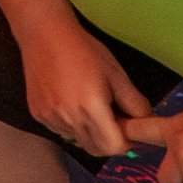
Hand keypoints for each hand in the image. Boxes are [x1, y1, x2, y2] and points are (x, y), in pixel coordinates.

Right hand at [18, 10, 153, 159]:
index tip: (125, 127)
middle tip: (110, 117)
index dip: (124, 141)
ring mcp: (50, 117)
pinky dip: (70, 125)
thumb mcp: (117, 74)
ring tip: (88, 105)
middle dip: (108, 139)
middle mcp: (68, 117)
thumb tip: (145, 123)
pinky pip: (61, 131)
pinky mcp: (38, 114)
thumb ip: (135, 104)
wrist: (44, 33)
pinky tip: (70, 102)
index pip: (113, 147)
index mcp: (90, 107)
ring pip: (78, 141)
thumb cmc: (83, 50)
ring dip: (88, 133)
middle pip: (96, 149)